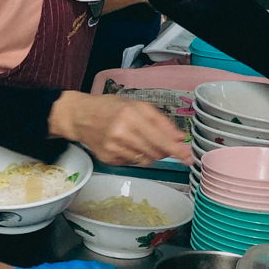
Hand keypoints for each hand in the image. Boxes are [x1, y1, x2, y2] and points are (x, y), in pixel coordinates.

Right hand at [48, 92, 192, 166]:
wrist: (80, 117)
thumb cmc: (110, 107)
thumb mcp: (136, 105)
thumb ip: (160, 121)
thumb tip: (180, 138)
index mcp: (130, 116)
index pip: (159, 139)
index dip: (176, 150)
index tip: (188, 157)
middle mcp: (121, 133)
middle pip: (154, 153)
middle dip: (164, 151)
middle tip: (164, 145)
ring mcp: (113, 148)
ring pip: (145, 160)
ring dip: (150, 154)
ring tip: (140, 141)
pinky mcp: (108, 159)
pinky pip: (132, 163)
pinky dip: (135, 156)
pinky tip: (126, 145)